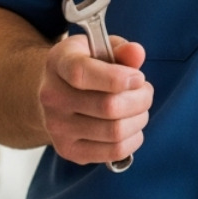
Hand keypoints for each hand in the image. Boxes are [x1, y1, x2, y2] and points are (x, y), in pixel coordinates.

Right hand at [37, 32, 152, 165]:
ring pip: (115, 131)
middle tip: (145, 91)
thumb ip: (121, 49)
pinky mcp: (68, 150)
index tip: (138, 78)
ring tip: (140, 108)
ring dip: (139, 119)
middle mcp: (52, 97)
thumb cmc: (87, 67)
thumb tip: (136, 53)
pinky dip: (133, 139)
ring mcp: (57, 127)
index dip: (117, 78)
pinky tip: (131, 126)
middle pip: (108, 107)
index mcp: (58, 63)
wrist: (57, 94)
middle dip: (140, 99)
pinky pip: (114, 151)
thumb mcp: (100, 47)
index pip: (81, 73)